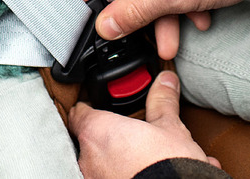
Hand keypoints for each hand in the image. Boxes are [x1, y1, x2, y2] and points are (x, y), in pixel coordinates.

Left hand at [69, 70, 218, 178]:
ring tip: (134, 154)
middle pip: (87, 138)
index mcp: (97, 132)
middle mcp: (87, 158)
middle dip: (104, 135)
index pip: (79, 113)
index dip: (89, 105)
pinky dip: (115, 173)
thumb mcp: (170, 128)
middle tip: (125, 130)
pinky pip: (103, 177)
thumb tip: (166, 80)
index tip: (99, 104)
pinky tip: (134, 171)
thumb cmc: (167, 166)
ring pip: (95, 161)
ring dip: (109, 156)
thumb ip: (162, 101)